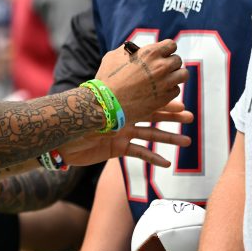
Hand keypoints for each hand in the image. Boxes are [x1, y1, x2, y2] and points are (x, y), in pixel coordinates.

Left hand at [59, 100, 192, 167]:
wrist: (60, 141)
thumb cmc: (73, 120)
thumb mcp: (91, 109)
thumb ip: (106, 102)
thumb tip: (114, 87)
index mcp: (119, 106)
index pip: (146, 102)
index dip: (164, 102)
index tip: (182, 103)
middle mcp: (123, 118)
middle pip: (153, 117)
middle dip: (172, 117)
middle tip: (191, 118)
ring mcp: (122, 134)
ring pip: (150, 136)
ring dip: (168, 139)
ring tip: (186, 141)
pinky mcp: (117, 149)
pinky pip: (139, 153)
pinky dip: (153, 158)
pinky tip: (167, 163)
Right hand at [96, 39, 187, 123]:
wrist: (106, 103)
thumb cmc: (107, 79)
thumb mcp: (114, 57)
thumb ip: (129, 51)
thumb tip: (136, 50)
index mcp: (150, 52)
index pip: (171, 45)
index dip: (167, 49)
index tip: (163, 54)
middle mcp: (160, 66)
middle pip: (178, 60)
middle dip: (171, 63)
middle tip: (163, 68)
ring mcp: (164, 83)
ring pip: (183, 75)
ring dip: (175, 76)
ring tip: (167, 79)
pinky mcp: (164, 98)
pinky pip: (176, 90)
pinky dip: (170, 90)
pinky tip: (160, 91)